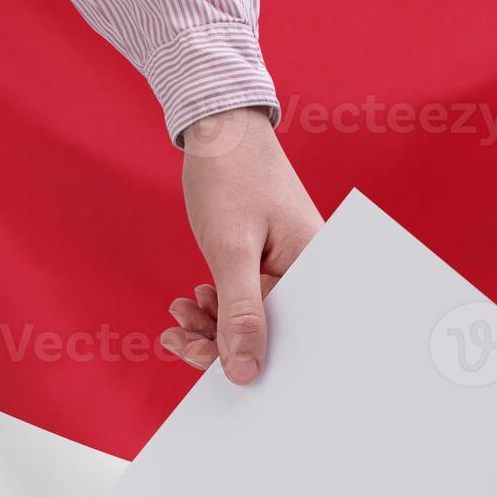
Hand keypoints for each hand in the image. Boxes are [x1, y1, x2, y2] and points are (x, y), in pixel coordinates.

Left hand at [160, 107, 322, 384]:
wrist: (219, 126)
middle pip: (273, 332)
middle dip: (223, 342)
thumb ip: (240, 312)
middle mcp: (309, 272)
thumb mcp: (230, 249)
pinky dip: (216, 306)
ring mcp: (288, 268)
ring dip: (213, 326)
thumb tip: (245, 370)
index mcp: (317, 269)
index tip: (208, 366)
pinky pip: (245, 299)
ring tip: (179, 318)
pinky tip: (191, 303)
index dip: (254, 360)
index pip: (295, 337)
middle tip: (181, 340)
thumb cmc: (231, 175)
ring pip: (253, 318)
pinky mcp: (267, 263)